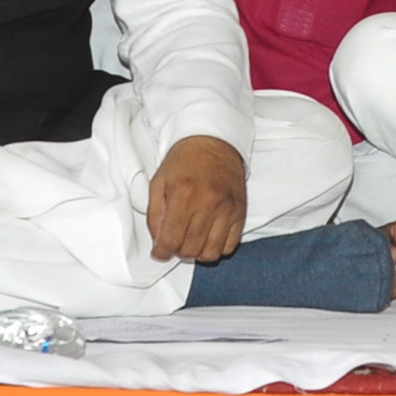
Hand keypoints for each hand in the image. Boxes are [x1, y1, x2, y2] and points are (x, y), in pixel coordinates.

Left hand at [146, 135, 247, 262]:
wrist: (213, 142)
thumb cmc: (184, 161)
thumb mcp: (158, 182)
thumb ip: (155, 215)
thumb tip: (159, 242)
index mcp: (184, 195)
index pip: (171, 240)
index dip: (161, 252)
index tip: (159, 251)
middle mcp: (209, 203)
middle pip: (190, 250)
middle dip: (177, 251)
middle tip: (174, 241)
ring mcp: (228, 210)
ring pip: (211, 253)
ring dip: (197, 253)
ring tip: (191, 240)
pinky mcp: (241, 213)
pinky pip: (229, 246)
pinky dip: (216, 247)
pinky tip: (207, 236)